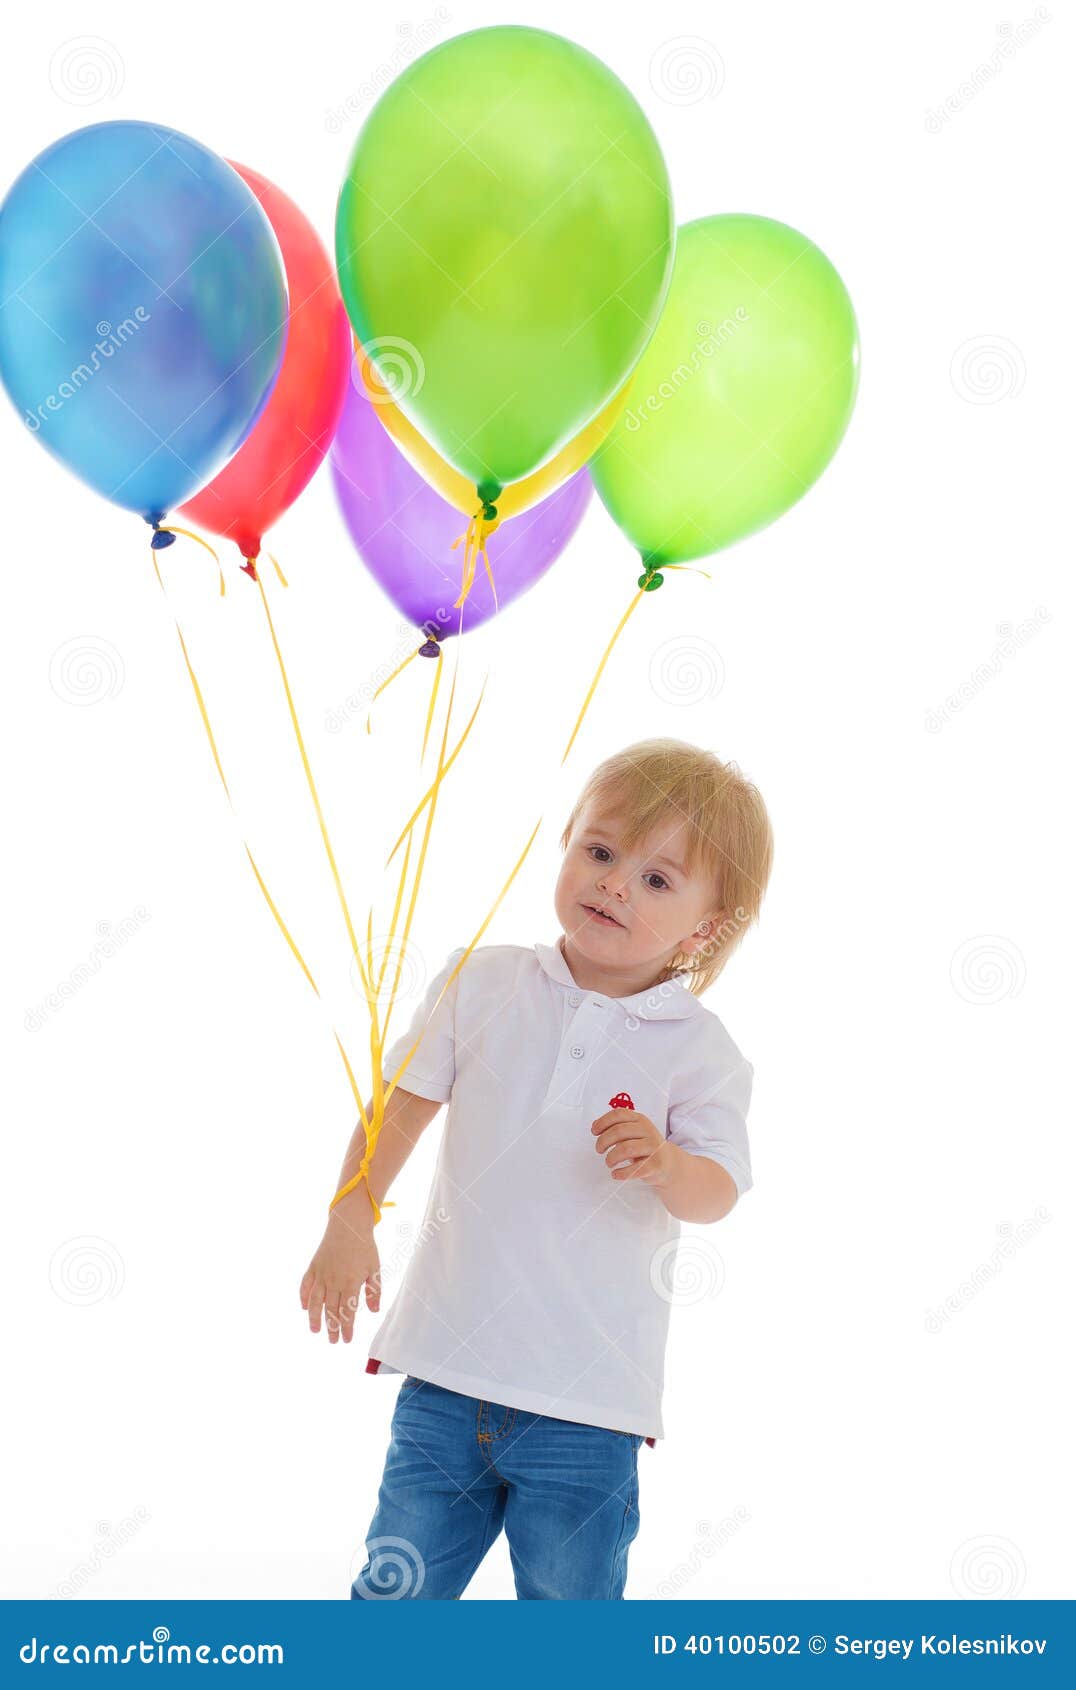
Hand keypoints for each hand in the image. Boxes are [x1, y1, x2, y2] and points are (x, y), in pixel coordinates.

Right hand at [299, 1195, 381, 1344]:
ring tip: (315, 1331)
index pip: (347, 1311)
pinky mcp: (313, 1267)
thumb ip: (374, 1291)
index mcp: (351, 1282)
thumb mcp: (374, 1268)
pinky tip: (303, 1308)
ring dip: (314, 1318)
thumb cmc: (365, 1247)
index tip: (347, 1339)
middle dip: (332, 1328)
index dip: (347, 1328)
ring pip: (315, 1301)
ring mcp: (321, 1274)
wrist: (348, 1225)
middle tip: (333, 1341)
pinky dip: (303, 1297)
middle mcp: (334, 1281)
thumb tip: (374, 1311)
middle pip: (331, 1310)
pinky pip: (305, 1285)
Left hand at [591, 1109, 674, 1187]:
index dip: (603, 1122)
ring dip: (611, 1157)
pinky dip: (621, 1173)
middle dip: (603, 1141)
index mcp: (640, 1120)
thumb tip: (595, 1126)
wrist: (668, 1163)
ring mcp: (653, 1147)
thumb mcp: (633, 1133)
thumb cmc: (645, 1147)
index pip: (619, 1114)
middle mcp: (648, 1130)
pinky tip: (616, 1174)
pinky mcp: (656, 1164)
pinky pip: (635, 1169)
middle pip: (619, 1131)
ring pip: (625, 1149)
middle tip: (599, 1150)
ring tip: (609, 1163)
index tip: (594, 1132)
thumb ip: (616, 1128)